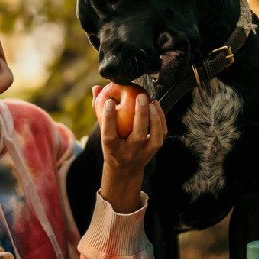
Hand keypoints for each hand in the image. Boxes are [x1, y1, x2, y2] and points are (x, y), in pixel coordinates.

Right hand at [92, 84, 164, 212]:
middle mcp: (128, 153)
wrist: (125, 169)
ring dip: (154, 118)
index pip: (109, 135)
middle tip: (141, 96)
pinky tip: (156, 105)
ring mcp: (144, 153)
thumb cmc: (112, 145)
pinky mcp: (154, 150)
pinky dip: (161, 119)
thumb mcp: (102, 131)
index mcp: (112, 149)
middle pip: (137, 136)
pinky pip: (161, 134)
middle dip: (140, 115)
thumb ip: (98, 110)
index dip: (109, 118)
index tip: (110, 101)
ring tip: (151, 101)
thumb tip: (96, 88)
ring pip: (154, 138)